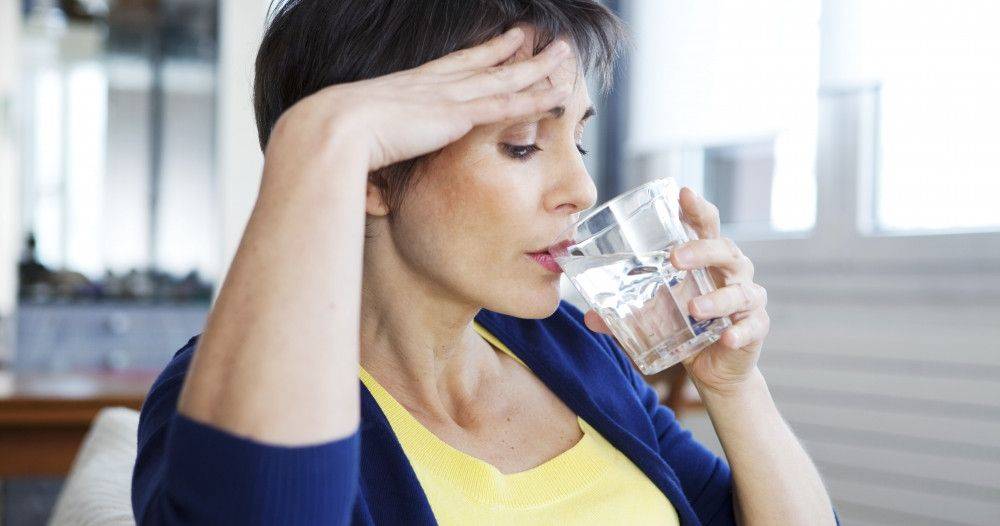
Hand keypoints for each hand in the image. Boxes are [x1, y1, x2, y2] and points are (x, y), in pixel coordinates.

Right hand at [263, 26, 573, 172]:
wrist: (334, 133)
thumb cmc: (337, 144)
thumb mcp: (361, 145)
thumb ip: (378, 158)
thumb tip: (373, 185)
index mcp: (411, 88)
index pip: (456, 66)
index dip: (483, 53)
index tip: (502, 42)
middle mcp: (436, 85)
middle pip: (488, 63)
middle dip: (517, 51)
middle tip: (541, 38)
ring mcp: (450, 97)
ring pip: (507, 78)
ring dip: (538, 67)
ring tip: (565, 55)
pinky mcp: (460, 115)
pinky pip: (509, 104)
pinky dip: (536, 97)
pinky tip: (559, 92)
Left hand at [584, 187, 769, 394]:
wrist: (713, 366)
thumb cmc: (685, 325)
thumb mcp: (654, 315)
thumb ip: (624, 313)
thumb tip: (590, 317)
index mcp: (707, 259)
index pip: (706, 225)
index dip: (698, 208)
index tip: (683, 193)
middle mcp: (731, 272)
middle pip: (725, 250)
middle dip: (702, 250)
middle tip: (675, 258)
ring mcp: (747, 299)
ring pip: (741, 291)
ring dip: (718, 298)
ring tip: (694, 308)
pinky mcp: (756, 327)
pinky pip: (753, 326)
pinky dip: (740, 331)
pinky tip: (726, 336)